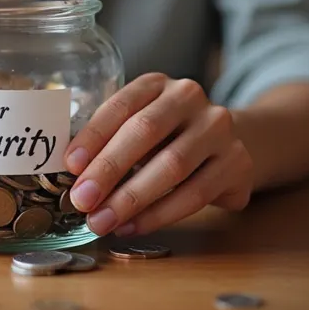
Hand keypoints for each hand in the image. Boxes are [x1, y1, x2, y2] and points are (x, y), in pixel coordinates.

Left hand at [63, 73, 252, 236]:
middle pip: (145, 132)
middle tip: (82, 200)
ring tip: (103, 221)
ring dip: (131, 199)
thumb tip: (71, 175)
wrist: (229, 142)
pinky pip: (195, 193)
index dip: (94, 135)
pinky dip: (160, 214)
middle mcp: (189, 97)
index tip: (70, 165)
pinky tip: (133, 226)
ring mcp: (218, 128)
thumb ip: (111, 140)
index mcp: (157, 83)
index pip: (121, 104)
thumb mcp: (140, 125)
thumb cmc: (167, 136)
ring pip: (172, 166)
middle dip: (109, 169)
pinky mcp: (238, 162)